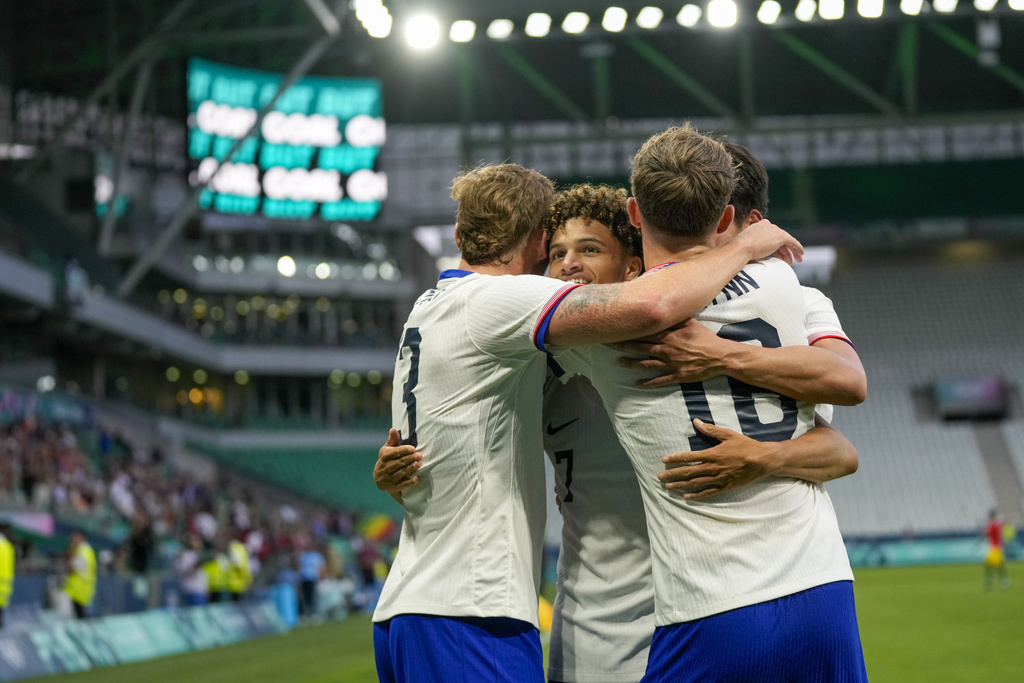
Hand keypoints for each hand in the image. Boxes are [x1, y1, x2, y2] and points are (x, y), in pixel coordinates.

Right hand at [373, 428, 421, 493]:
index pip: (393, 453)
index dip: (403, 450)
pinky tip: (417, 479)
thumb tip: (393, 429)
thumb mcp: (387, 450)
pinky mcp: (393, 487)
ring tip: (419, 464)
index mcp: (383, 457)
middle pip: (398, 463)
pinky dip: (410, 482)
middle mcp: (384, 468)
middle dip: (409, 459)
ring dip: (410, 469)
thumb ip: (392, 440)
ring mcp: (388, 479)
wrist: (380, 480)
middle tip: (420, 455)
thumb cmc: (387, 461)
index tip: (413, 448)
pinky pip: (402, 485)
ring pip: (401, 473)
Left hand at [614, 319, 733, 387]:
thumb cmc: (706, 338)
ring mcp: (671, 364)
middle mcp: (667, 349)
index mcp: (670, 335)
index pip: (645, 332)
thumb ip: (676, 318)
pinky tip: (636, 384)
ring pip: (646, 364)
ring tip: (618, 363)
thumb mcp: (692, 323)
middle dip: (624, 346)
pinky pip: (659, 380)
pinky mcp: (677, 376)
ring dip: (631, 363)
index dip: (630, 331)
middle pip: (641, 347)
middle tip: (610, 345)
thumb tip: (664, 309)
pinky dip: (647, 383)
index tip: (617, 329)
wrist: (720, 356)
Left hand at [658, 419, 779, 499]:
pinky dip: (696, 495)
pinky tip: (686, 497)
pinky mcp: (725, 487)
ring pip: (696, 484)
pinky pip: (708, 493)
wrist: (763, 461)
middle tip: (660, 476)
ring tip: (668, 487)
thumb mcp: (728, 434)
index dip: (675, 459)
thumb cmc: (746, 445)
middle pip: (689, 472)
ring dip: (680, 485)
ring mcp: (719, 479)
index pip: (689, 457)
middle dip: (673, 474)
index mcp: (713, 454)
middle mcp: (713, 468)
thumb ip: (710, 429)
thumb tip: (695, 421)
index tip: (664, 460)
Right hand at [735, 220, 802, 264]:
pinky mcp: (781, 236)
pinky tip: (801, 254)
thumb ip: (752, 246)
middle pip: (779, 240)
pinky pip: (793, 242)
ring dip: (790, 252)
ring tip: (792, 262)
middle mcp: (768, 226)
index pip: (771, 236)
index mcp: (759, 226)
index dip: (775, 247)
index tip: (777, 255)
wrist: (741, 248)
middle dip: (784, 251)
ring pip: (787, 242)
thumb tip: (753, 254)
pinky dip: (797, 248)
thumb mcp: (746, 246)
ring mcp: (775, 230)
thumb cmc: (739, 250)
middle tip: (787, 260)